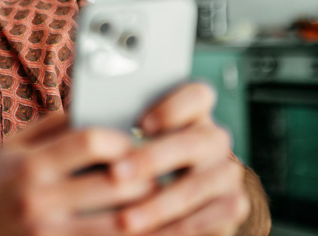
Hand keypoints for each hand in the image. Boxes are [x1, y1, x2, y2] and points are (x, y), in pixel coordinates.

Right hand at [0, 113, 154, 235]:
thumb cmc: (4, 186)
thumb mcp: (15, 149)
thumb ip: (54, 125)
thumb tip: (98, 104)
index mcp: (31, 164)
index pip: (90, 141)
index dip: (122, 139)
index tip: (136, 141)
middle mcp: (39, 199)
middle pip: (114, 183)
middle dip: (147, 175)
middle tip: (165, 170)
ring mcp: (50, 233)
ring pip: (121, 222)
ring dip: (150, 211)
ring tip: (163, 200)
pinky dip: (133, 235)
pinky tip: (145, 227)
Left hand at [110, 83, 249, 235]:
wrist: (164, 208)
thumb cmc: (132, 166)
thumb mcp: (126, 145)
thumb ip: (117, 131)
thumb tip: (84, 125)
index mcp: (192, 114)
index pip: (198, 95)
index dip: (173, 107)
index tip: (142, 124)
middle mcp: (214, 139)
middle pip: (195, 141)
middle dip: (153, 159)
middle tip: (117, 174)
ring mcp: (228, 171)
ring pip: (199, 184)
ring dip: (159, 204)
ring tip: (126, 219)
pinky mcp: (234, 204)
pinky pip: (213, 216)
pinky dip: (179, 227)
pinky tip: (151, 234)